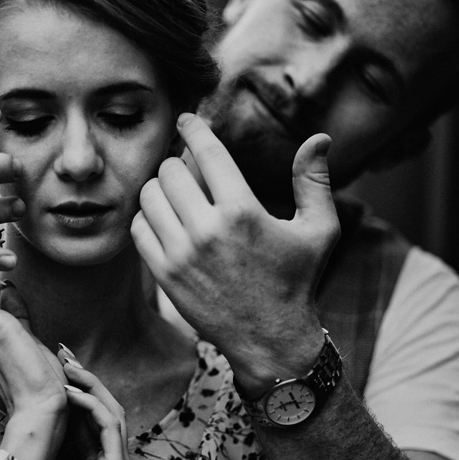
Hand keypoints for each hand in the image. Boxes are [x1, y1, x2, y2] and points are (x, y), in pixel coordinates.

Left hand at [57, 355, 146, 459]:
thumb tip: (13, 448)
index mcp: (92, 459)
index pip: (85, 414)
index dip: (72, 388)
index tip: (54, 366)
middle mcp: (107, 456)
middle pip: (99, 404)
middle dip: (82, 376)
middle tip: (63, 351)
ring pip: (109, 409)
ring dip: (90, 384)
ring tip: (70, 364)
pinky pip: (110, 427)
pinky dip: (95, 406)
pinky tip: (76, 393)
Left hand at [132, 113, 338, 397]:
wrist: (270, 340)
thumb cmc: (297, 281)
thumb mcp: (319, 230)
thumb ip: (313, 181)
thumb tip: (319, 137)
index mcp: (243, 212)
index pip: (206, 152)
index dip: (193, 128)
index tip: (187, 119)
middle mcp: (207, 231)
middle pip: (170, 170)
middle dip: (180, 162)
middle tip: (190, 168)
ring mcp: (180, 255)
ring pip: (149, 196)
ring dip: (161, 188)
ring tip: (179, 194)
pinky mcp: (164, 275)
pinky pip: (139, 227)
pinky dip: (148, 217)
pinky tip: (167, 220)